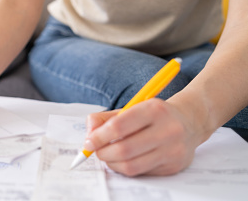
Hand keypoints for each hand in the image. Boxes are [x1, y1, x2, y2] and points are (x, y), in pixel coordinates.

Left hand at [84, 98, 201, 175]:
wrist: (190, 122)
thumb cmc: (153, 115)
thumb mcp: (131, 108)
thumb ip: (104, 119)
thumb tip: (89, 136)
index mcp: (153, 110)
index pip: (119, 126)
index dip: (98, 137)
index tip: (89, 142)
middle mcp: (167, 130)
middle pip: (124, 149)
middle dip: (103, 153)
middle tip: (96, 151)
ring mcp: (173, 150)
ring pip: (131, 165)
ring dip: (112, 163)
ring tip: (108, 156)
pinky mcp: (174, 166)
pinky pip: (141, 172)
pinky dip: (126, 168)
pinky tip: (125, 160)